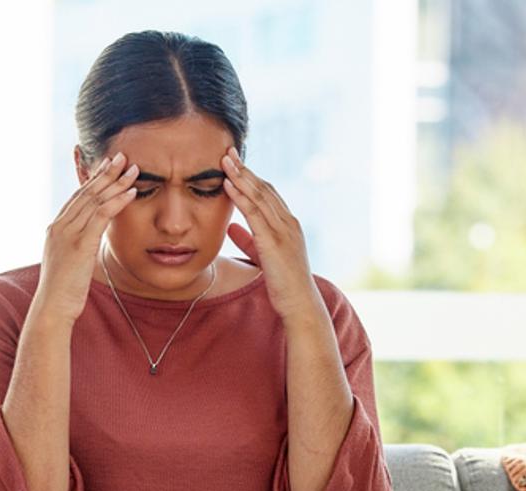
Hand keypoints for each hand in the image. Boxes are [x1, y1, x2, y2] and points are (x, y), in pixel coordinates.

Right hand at [34, 151, 139, 325]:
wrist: (52, 309)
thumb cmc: (62, 294)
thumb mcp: (69, 265)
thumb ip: (77, 249)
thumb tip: (86, 246)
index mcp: (56, 229)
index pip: (77, 198)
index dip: (94, 180)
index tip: (108, 167)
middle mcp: (60, 226)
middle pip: (86, 192)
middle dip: (106, 173)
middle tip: (123, 156)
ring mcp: (68, 233)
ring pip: (95, 199)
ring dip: (116, 182)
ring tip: (133, 168)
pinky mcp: (80, 244)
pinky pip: (101, 215)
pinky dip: (118, 201)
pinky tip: (132, 192)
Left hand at [221, 148, 324, 322]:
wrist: (300, 304)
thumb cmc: (284, 285)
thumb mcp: (263, 258)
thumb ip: (248, 240)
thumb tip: (230, 227)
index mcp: (288, 225)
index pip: (269, 194)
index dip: (251, 177)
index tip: (235, 164)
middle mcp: (288, 222)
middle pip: (264, 188)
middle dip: (245, 169)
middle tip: (228, 152)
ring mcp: (283, 230)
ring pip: (259, 196)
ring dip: (240, 176)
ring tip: (224, 161)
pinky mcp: (274, 241)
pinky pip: (254, 213)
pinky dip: (241, 196)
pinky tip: (229, 184)